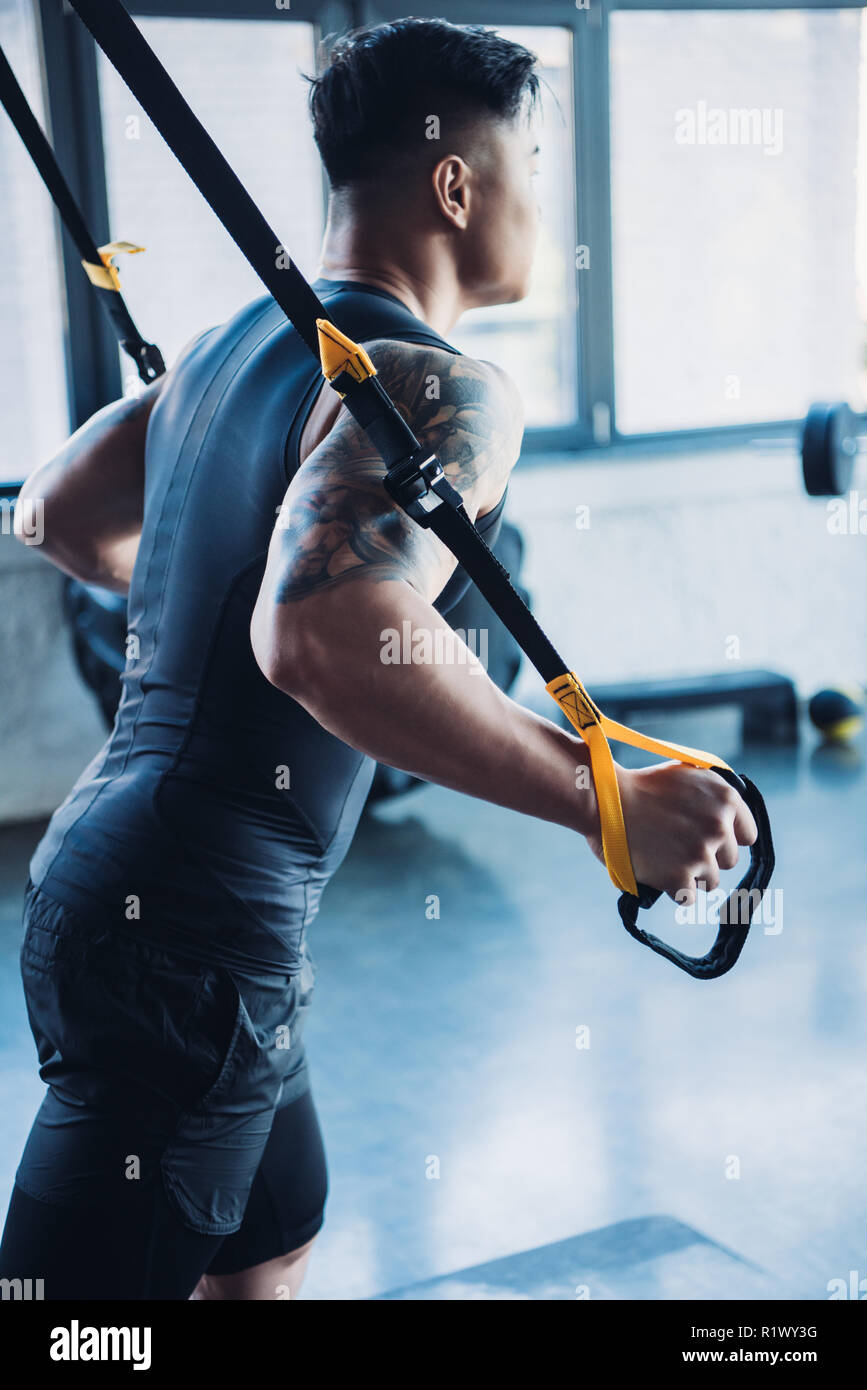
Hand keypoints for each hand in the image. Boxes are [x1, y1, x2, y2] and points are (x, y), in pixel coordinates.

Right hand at [587, 761, 757, 903]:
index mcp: (726, 799)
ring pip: (711, 881)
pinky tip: (659, 874)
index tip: (710, 840)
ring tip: (665, 860)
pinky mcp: (680, 878)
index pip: (748, 835)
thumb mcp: (688, 774)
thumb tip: (729, 819)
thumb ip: (714, 796)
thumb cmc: (642, 786)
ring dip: (691, 875)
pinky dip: (674, 890)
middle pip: (729, 861)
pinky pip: (688, 897)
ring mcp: (700, 854)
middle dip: (707, 857)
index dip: (727, 839)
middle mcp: (719, 827)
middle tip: (679, 847)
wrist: (606, 801)